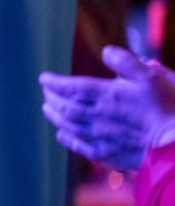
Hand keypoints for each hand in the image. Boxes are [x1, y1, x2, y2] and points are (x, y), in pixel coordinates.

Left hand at [40, 45, 174, 170]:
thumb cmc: (167, 107)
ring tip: (47, 108)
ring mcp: (100, 137)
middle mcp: (98, 117)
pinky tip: (62, 134)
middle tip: (46, 91)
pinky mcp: (107, 154)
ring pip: (68, 125)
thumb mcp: (151, 77)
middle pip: (65, 107)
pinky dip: (67, 138)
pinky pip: (79, 146)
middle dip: (52, 97)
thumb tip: (106, 51)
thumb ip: (126, 62)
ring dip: (54, 116)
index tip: (43, 78)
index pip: (71, 87)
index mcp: (107, 96)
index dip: (54, 82)